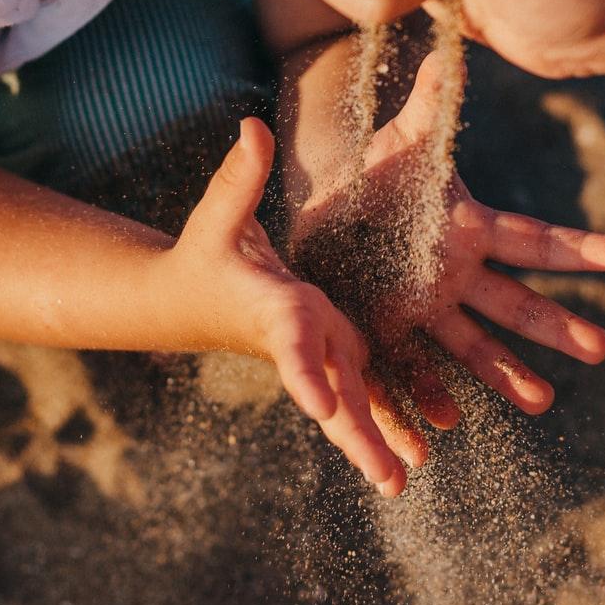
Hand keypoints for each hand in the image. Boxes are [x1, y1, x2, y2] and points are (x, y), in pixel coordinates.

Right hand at [166, 117, 421, 496]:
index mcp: (273, 308)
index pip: (291, 342)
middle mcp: (299, 337)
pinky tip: (417, 450)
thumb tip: (252, 125)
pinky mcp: (328, 349)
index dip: (306, 372)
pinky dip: (383, 421)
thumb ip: (240, 174)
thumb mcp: (220, 213)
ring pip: (350, 400)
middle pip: (331, 390)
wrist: (186, 298)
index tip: (322, 407)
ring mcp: (315, 348)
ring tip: (405, 479)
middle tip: (390, 479)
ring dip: (377, 438)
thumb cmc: (204, 252)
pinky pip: (359, 392)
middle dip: (358, 433)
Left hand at [288, 54, 604, 422]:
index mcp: (469, 229)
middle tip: (600, 348)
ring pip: (472, 346)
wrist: (329, 210)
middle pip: (514, 303)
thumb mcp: (404, 140)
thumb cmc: (376, 172)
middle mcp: (457, 276)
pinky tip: (444, 422)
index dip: (575, 247)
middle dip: (555, 325)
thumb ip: (431, 102)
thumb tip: (454, 47)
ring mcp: (425, 308)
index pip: (531, 239)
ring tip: (541, 401)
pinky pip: (411, 368)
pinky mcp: (386, 330)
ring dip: (505, 374)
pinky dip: (428, 395)